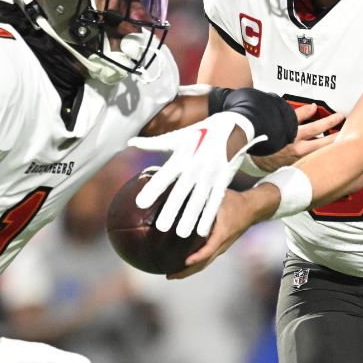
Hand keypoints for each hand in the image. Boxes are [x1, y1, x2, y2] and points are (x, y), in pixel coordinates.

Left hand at [128, 111, 265, 237]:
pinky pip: (215, 201)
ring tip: (182, 235)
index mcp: (182, 156)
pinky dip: (210, 216)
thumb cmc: (199, 133)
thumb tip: (130, 141)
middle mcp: (196, 166)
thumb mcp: (177, 136)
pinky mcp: (223, 180)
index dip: (153, 189)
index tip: (140, 204)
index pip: (164, 175)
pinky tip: (203, 231)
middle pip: (182, 191)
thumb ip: (153, 143)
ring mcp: (211, 174)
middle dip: (172, 209)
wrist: (232, 127)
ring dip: (192, 217)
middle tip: (161, 227)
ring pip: (200, 199)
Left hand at [167, 185, 276, 278]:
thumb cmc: (236, 202)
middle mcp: (222, 244)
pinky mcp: (220, 246)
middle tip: (170, 275)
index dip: (197, 257)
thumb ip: (204, 198)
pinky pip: (207, 258)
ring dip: (189, 271)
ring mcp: (222, 247)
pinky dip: (195, 264)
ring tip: (173, 274)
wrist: (253, 208)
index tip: (185, 261)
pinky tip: (184, 264)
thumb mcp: (220, 197)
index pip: (209, 249)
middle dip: (187, 271)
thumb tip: (184, 196)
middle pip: (204, 263)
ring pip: (205, 263)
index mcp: (222, 233)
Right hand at [250, 103, 344, 172]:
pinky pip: (311, 164)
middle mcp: (297, 150)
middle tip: (349, 132)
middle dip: (337, 137)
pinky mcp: (295, 169)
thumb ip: (299, 114)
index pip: (316, 127)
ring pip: (319, 155)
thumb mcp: (282, 120)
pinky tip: (329, 159)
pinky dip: (320, 160)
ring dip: (330, 149)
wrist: (251, 151)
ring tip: (342, 145)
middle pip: (323, 144)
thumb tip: (313, 107)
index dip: (330, 121)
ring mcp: (297, 161)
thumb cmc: (266, 134)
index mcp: (294, 136)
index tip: (339, 116)